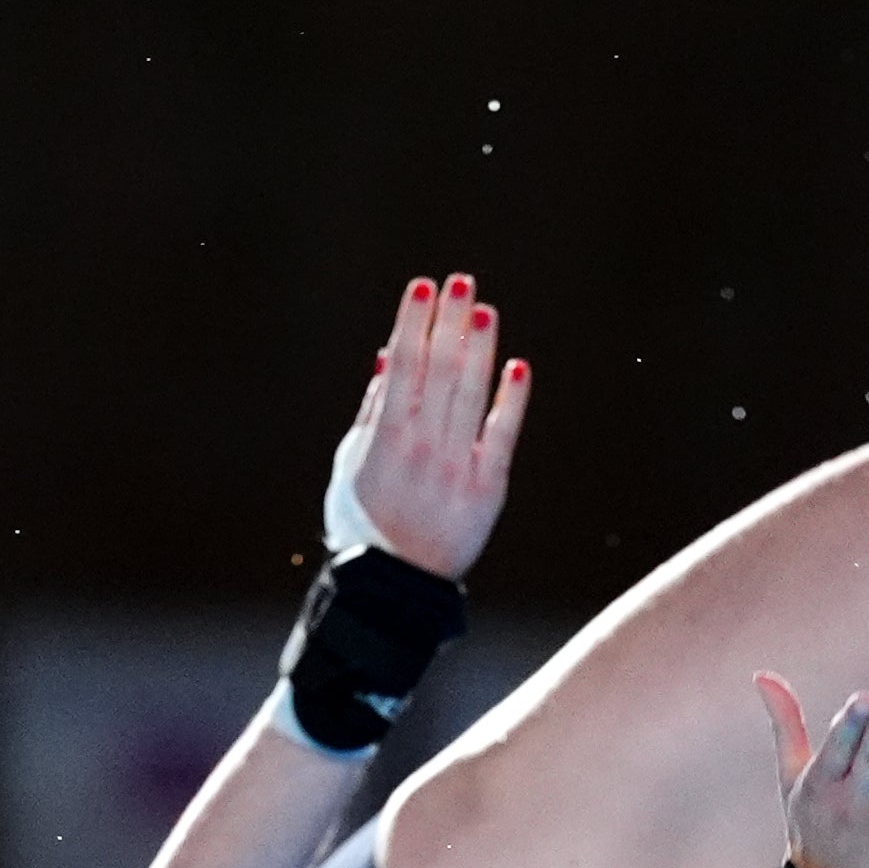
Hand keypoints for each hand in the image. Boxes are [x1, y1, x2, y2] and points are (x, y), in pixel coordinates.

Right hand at [325, 274, 527, 579]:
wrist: (394, 587)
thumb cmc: (365, 521)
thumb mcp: (352, 464)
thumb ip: (373, 409)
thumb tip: (388, 355)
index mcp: (385, 438)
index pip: (403, 367)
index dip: (413, 323)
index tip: (421, 288)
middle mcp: (422, 447)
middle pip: (439, 372)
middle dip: (448, 323)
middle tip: (460, 281)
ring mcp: (457, 466)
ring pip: (470, 395)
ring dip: (478, 349)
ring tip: (483, 309)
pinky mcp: (488, 487)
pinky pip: (501, 435)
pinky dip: (509, 400)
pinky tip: (516, 365)